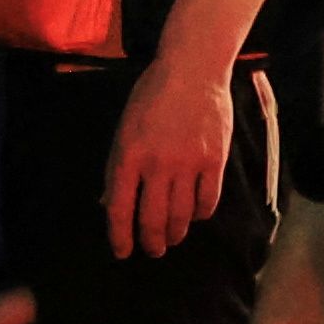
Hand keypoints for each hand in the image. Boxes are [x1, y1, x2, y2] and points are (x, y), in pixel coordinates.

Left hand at [105, 59, 238, 258]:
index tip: (122, 252)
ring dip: (176, 233)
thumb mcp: (124, 130)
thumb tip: (109, 204)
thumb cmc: (151, 99)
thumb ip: (118, 168)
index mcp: (128, 156)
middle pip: (152, 219)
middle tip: (153, 251)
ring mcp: (188, 164)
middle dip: (151, 242)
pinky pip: (208, 201)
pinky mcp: (215, 161)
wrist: (192, 71)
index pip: (119, 208)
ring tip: (173, 239)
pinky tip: (195, 216)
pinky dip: (201, 214)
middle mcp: (157, 165)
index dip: (120, 236)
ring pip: (181, 215)